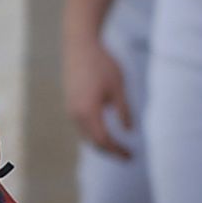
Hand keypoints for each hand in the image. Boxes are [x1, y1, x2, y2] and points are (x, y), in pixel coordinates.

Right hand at [63, 29, 134, 161]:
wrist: (80, 46)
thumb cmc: (102, 64)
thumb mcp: (118, 87)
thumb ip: (124, 110)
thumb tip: (129, 130)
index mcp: (88, 112)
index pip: (103, 141)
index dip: (117, 151)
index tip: (131, 156)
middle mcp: (76, 114)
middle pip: (93, 142)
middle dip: (110, 151)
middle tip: (127, 156)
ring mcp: (70, 109)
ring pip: (86, 135)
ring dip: (101, 143)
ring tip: (118, 147)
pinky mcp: (70, 103)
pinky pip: (82, 126)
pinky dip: (94, 133)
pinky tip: (105, 131)